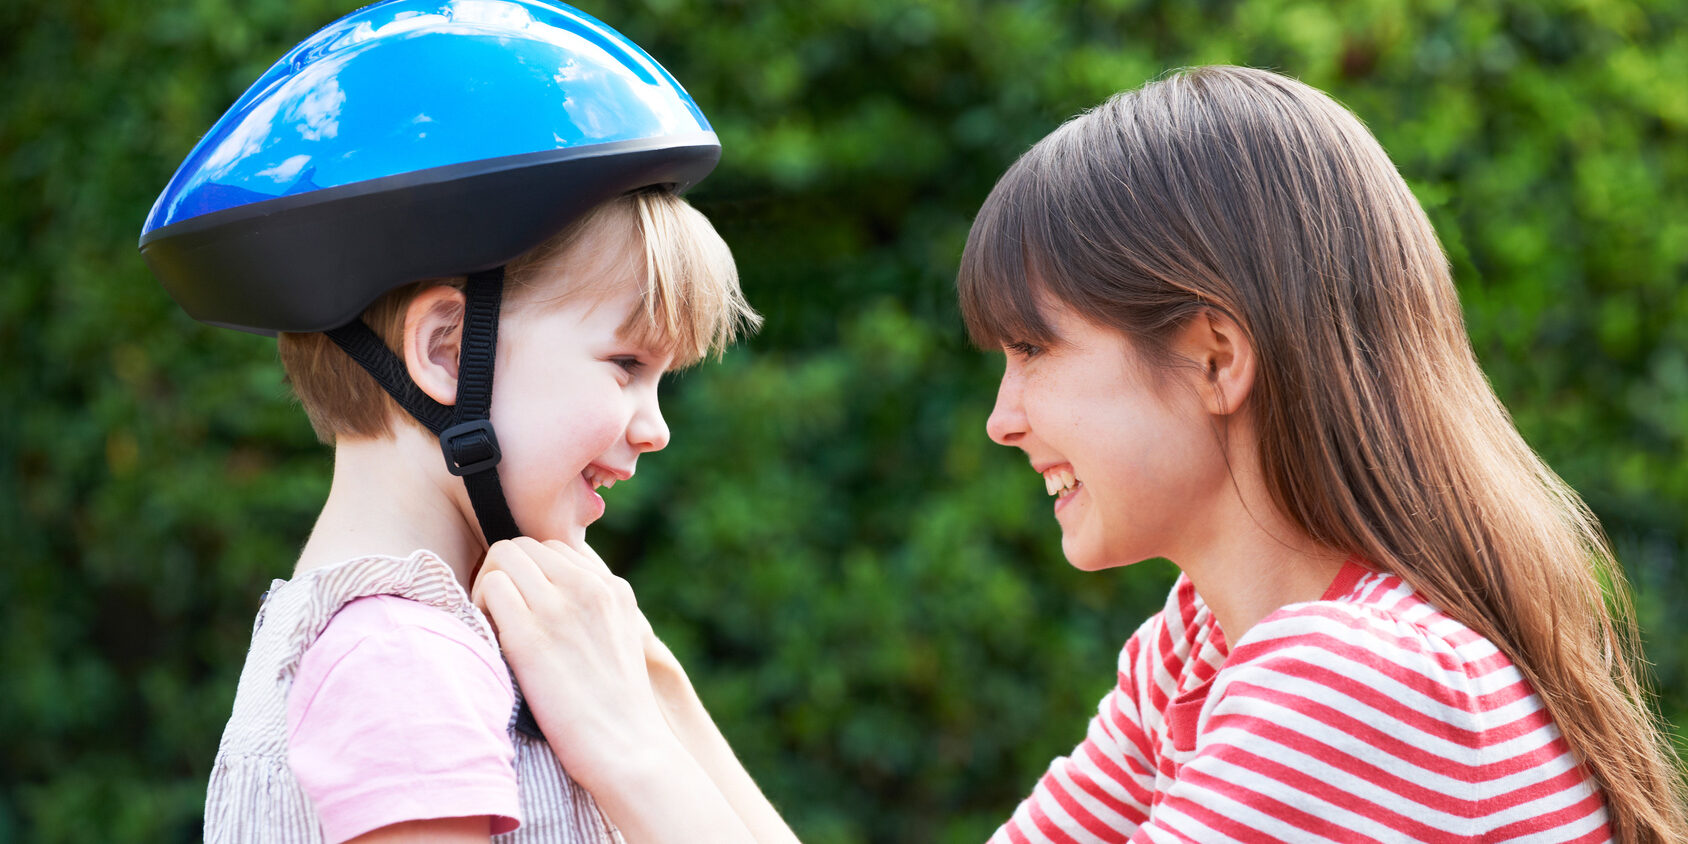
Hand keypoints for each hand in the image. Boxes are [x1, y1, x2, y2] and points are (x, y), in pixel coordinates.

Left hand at [471, 537, 670, 789]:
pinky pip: (491, 587)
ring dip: (489, 584)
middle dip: (505, 573)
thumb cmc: (616, 705)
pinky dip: (480, 605)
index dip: (531, 574)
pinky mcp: (530, 636)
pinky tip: (489, 636)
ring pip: (503, 557)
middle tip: (501, 613)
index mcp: (612, 588)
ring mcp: (559, 609)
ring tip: (494, 623)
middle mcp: (587, 588)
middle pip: (524, 546)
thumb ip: (594, 607)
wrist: (628, 747)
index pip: (554, 548)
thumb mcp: (622, 639)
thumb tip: (551, 590)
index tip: (525, 604)